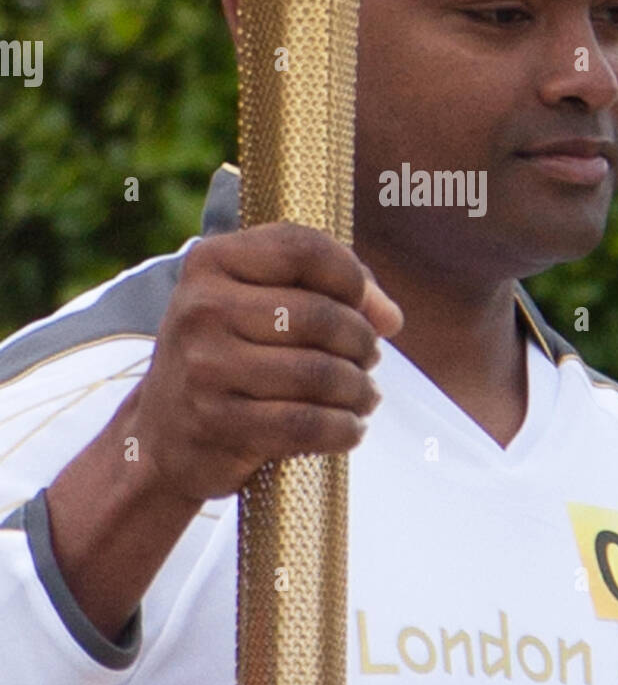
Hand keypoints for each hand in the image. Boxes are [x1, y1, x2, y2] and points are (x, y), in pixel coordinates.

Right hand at [127, 223, 403, 504]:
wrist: (161, 435)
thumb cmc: (226, 355)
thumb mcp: (254, 303)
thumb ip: (326, 290)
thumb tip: (390, 317)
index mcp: (211, 261)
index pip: (303, 249)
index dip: (352, 277)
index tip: (367, 306)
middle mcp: (201, 308)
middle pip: (320, 315)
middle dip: (361, 341)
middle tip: (368, 358)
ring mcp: (204, 366)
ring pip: (319, 373)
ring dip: (359, 389)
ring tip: (364, 395)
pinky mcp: (216, 423)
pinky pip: (306, 423)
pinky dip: (343, 428)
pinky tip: (350, 428)